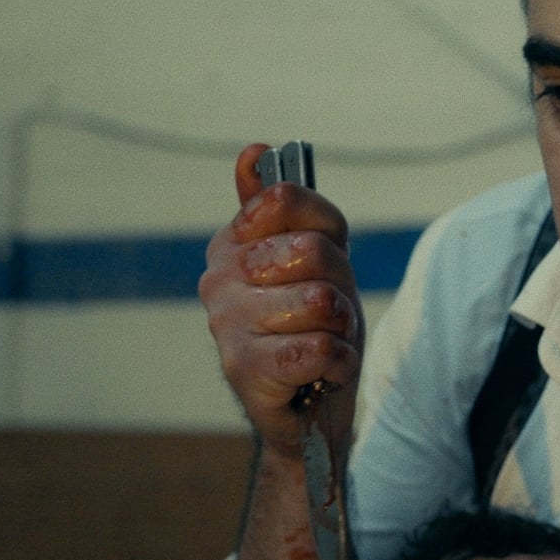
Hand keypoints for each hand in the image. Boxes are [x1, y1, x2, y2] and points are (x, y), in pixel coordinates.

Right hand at [200, 142, 362, 453]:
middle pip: (311, 250)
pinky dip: (338, 363)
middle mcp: (218, 277)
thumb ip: (289, 205)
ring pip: (320, 301)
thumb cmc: (314, 326)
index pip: (288, 200)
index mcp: (232, 242)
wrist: (308, 408)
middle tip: (325, 315)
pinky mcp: (243, 368)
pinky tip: (321, 372)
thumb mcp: (315, 257)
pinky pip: (318, 347)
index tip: (320, 263)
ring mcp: (225, 323)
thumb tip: (253, 150)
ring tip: (321, 344)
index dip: (326, 233)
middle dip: (339, 286)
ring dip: (341, 329)